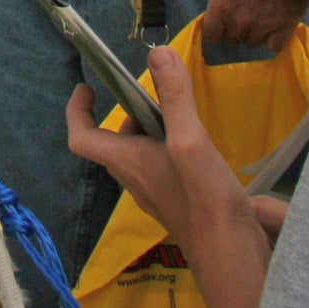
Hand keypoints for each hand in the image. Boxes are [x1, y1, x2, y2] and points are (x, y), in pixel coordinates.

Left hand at [68, 49, 274, 307]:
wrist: (231, 255)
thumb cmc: (203, 200)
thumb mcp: (189, 141)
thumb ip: (175, 97)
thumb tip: (158, 52)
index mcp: (127, 162)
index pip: (82, 138)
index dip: (77, 112)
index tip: (85, 88)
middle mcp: (136, 178)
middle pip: (114, 144)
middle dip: (126, 115)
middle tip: (149, 93)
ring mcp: (158, 193)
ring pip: (141, 156)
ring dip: (152, 130)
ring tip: (179, 112)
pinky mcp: (180, 202)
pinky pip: (164, 168)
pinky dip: (172, 148)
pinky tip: (200, 144)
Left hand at [199, 0, 308, 49]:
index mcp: (221, 4)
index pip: (211, 34)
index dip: (215, 26)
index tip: (220, 17)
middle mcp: (241, 19)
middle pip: (233, 38)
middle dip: (235, 27)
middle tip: (242, 10)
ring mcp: (266, 24)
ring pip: (254, 42)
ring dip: (254, 32)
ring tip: (260, 16)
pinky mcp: (288, 23)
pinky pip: (276, 45)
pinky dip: (275, 37)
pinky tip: (276, 24)